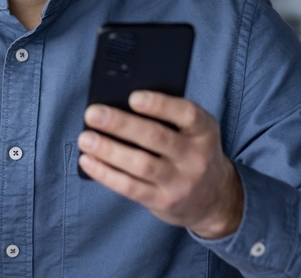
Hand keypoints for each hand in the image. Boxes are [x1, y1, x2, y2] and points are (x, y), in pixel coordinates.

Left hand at [77, 91, 242, 238]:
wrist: (214, 199)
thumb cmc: (190, 151)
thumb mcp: (192, 131)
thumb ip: (167, 117)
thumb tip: (118, 104)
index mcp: (204, 130)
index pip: (186, 114)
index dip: (159, 104)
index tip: (132, 97)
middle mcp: (196, 157)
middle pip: (156, 137)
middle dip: (121, 124)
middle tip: (92, 113)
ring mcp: (180, 182)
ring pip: (141, 164)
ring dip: (109, 150)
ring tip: (85, 138)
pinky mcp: (163, 201)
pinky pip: (131, 187)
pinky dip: (106, 174)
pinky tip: (88, 161)